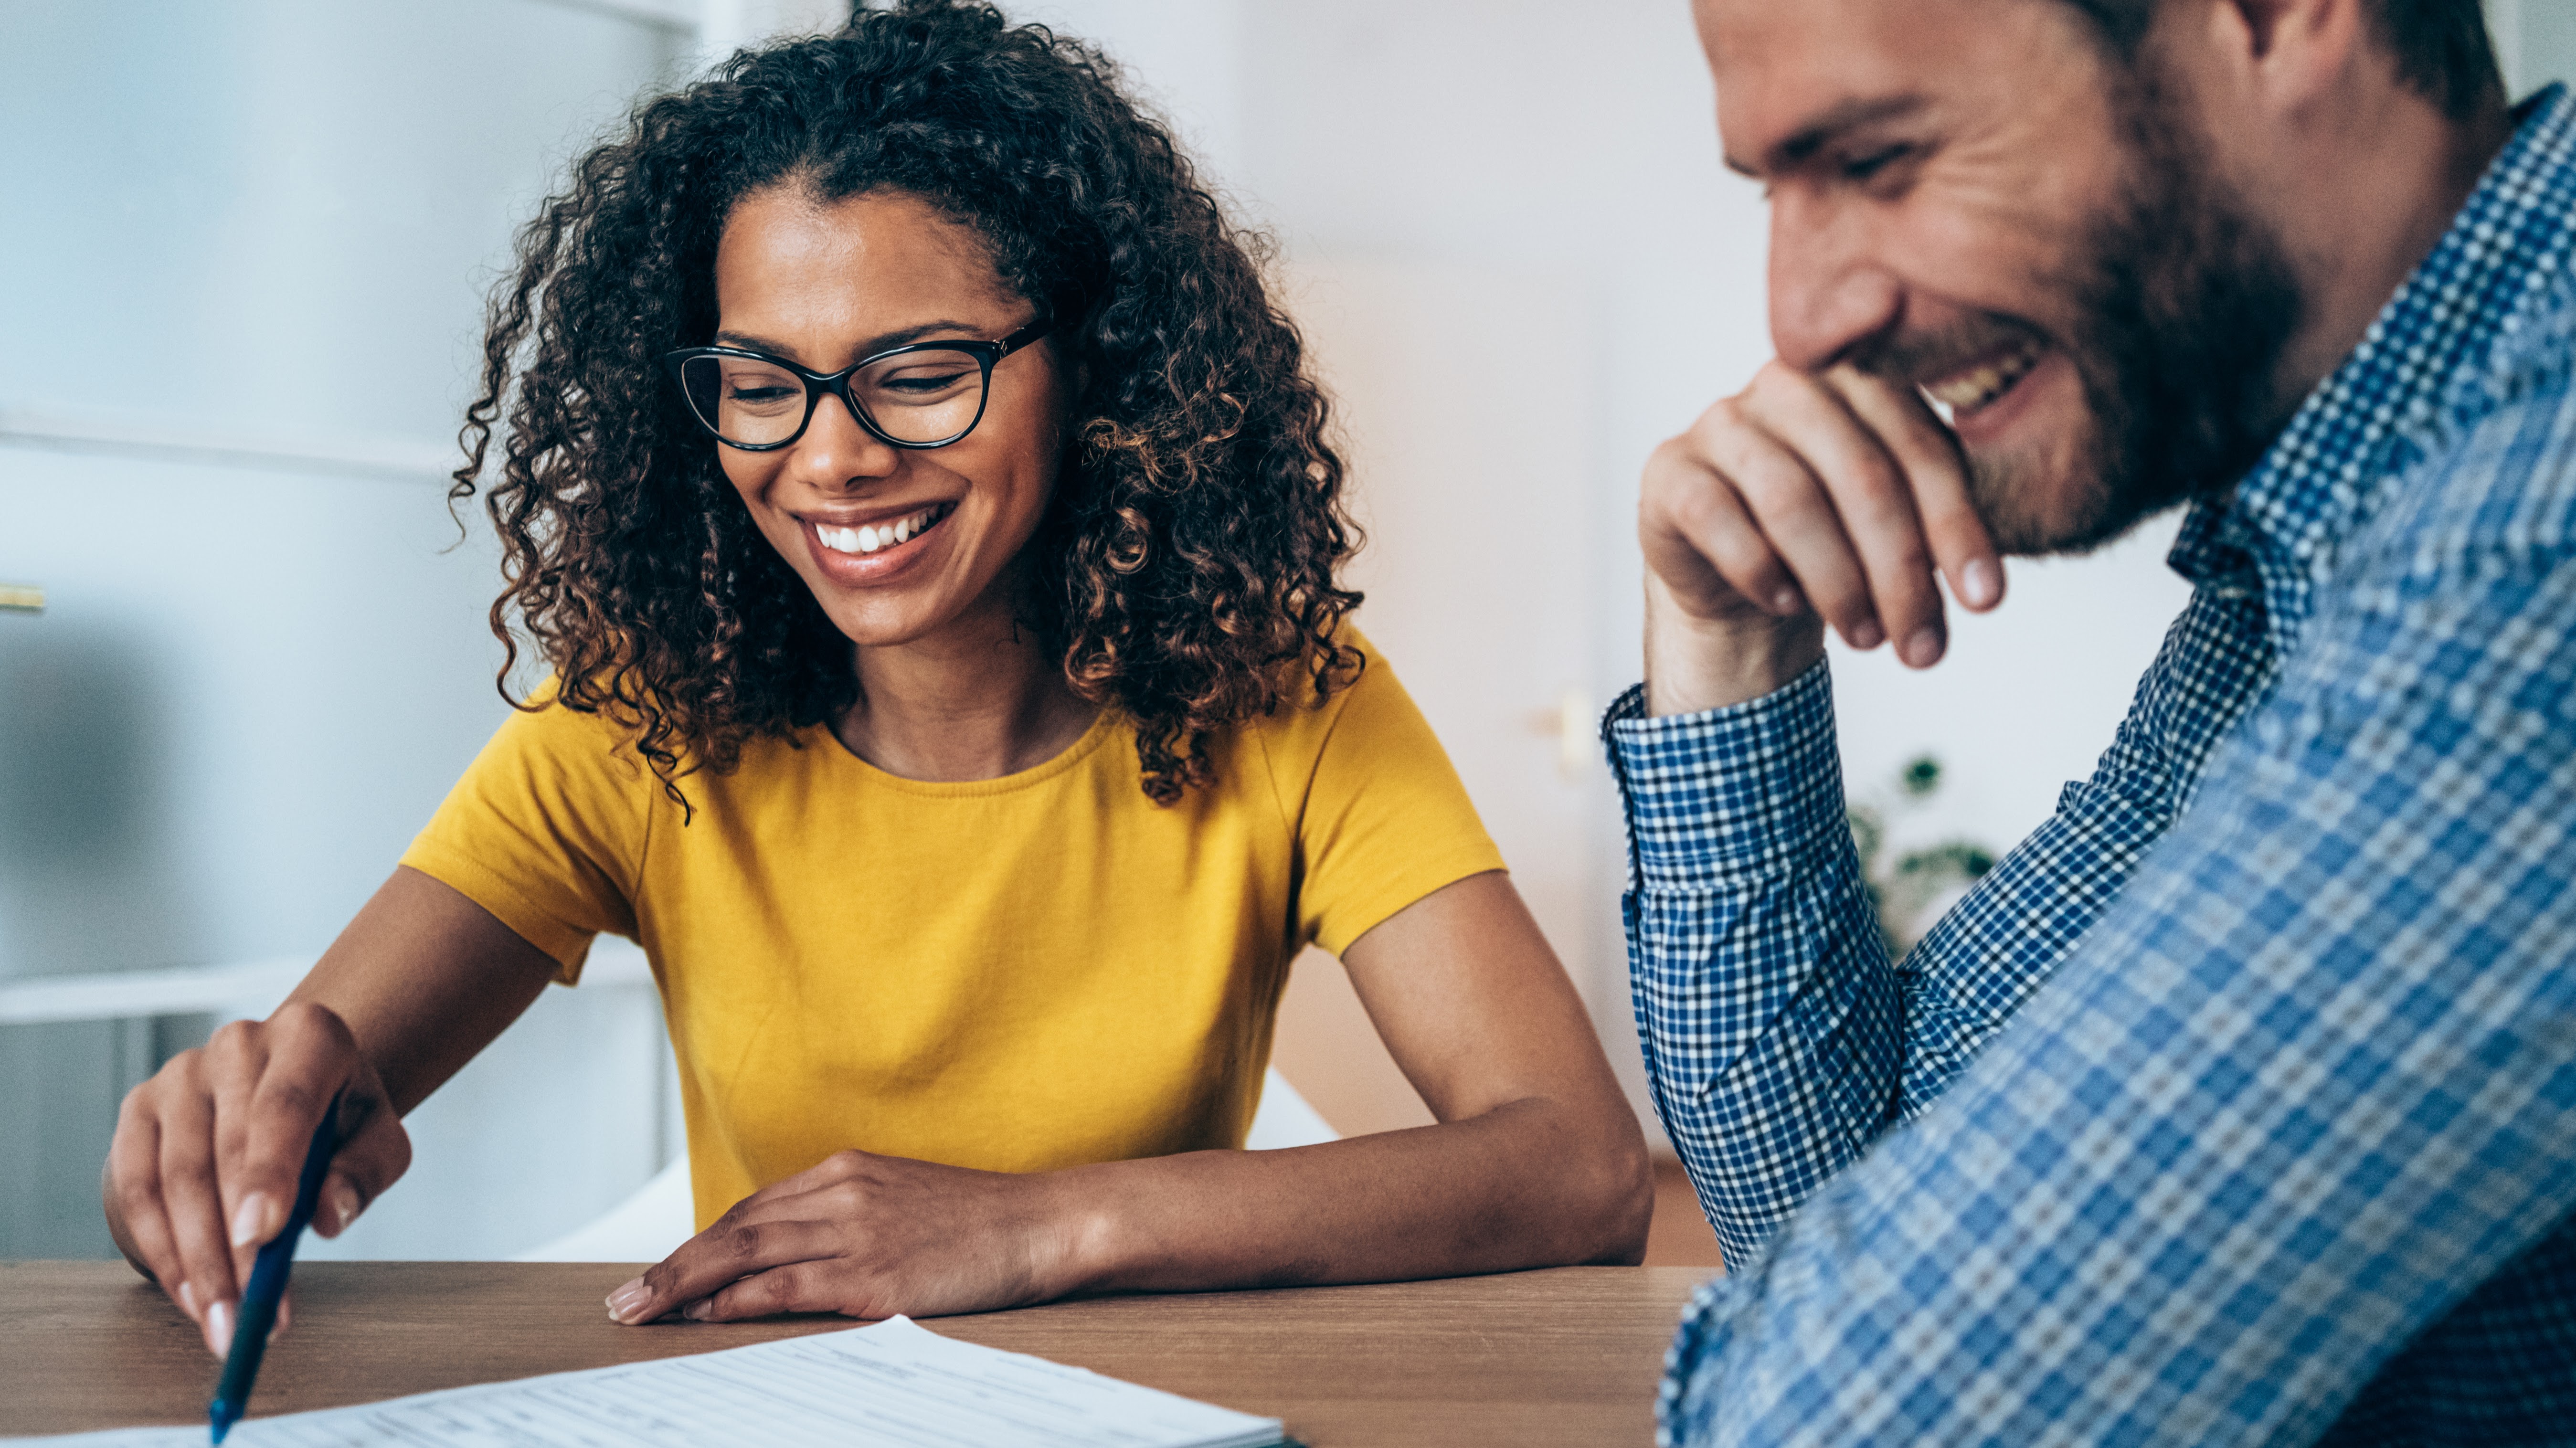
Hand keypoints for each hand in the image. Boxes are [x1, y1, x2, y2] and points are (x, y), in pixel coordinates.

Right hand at [101, 1002, 410, 1356]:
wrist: (294, 1087)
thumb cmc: (340, 1120)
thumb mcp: (377, 1140)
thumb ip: (364, 1173)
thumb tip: (327, 1216)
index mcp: (307, 1037)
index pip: (284, 1106)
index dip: (270, 1174)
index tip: (262, 1238)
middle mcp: (237, 1045)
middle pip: (224, 1153)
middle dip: (234, 1247)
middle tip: (250, 1315)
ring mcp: (179, 1074)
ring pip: (173, 1177)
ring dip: (195, 1261)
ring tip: (224, 1321)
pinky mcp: (139, 1109)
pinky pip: (135, 1187)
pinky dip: (160, 1249)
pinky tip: (189, 1294)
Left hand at [605, 1149, 1077, 1324]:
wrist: (1045, 1223)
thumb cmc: (982, 1222)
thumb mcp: (906, 1203)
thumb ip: (850, 1217)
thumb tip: (793, 1257)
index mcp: (849, 1171)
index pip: (754, 1209)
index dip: (701, 1244)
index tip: (662, 1274)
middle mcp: (844, 1193)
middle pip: (736, 1229)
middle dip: (672, 1267)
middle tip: (625, 1300)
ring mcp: (859, 1232)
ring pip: (749, 1254)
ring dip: (685, 1286)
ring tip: (642, 1312)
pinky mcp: (877, 1275)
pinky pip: (789, 1287)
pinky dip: (740, 1301)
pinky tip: (707, 1317)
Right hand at [1639, 360, 2003, 713]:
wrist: (1737, 573)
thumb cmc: (1832, 541)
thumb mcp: (1897, 527)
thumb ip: (1941, 522)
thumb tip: (1985, 585)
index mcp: (1860, 379)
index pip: (1921, 449)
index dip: (1957, 528)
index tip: (1985, 602)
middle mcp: (1788, 385)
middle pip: (1862, 476)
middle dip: (1899, 573)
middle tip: (1922, 648)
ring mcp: (1722, 422)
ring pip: (1791, 500)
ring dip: (1837, 583)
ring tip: (1866, 638)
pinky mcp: (1670, 469)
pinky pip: (1717, 517)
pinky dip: (1760, 570)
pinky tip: (1787, 604)